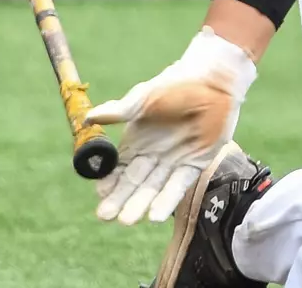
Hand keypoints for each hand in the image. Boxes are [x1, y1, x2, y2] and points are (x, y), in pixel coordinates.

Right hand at [85, 27, 258, 224]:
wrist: (213, 81)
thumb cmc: (176, 84)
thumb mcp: (144, 98)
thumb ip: (119, 111)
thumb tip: (87, 119)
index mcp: (137, 140)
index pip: (118, 166)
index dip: (109, 180)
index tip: (99, 192)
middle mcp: (153, 155)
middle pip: (133, 182)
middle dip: (119, 199)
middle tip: (105, 216)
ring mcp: (174, 162)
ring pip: (153, 188)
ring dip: (140, 205)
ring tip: (126, 221)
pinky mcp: (195, 165)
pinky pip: (178, 186)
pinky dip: (167, 200)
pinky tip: (154, 216)